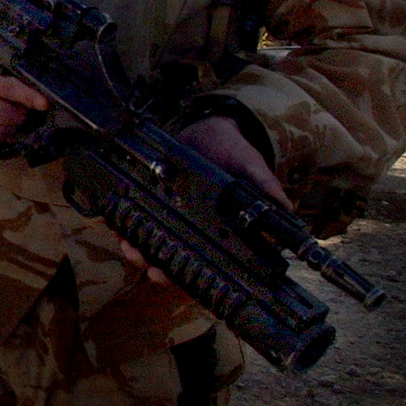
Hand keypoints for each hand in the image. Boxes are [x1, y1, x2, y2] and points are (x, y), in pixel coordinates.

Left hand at [122, 114, 287, 285]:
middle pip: (178, 260)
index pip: (210, 263)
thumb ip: (265, 186)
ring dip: (141, 252)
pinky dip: (128, 228)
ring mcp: (176, 219)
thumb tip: (285, 209)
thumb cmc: (235, 153)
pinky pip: (141, 222)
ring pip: (156, 246)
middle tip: (150, 269)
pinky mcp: (157, 204)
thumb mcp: (251, 167)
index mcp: (223, 231)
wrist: (209, 130)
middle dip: (160, 269)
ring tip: (131, 249)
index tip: (170, 276)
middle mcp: (198, 230)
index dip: (189, 275)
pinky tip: (120, 229)